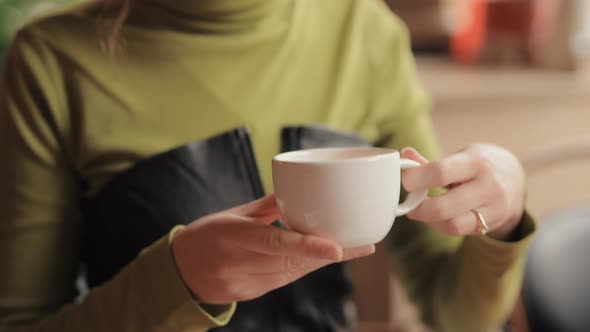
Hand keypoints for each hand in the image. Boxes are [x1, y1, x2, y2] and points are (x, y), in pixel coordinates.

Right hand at [171, 194, 374, 303]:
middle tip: (362, 244)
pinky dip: (302, 269)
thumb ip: (265, 207)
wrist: (178, 272)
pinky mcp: (249, 295)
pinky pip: (282, 282)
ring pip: (291, 274)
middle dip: (329, 254)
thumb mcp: (231, 215)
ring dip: (320, 262)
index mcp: (232, 236)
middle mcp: (238, 263)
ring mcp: (244, 284)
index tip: (337, 248)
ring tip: (351, 249)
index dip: (307, 247)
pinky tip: (319, 258)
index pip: (274, 243)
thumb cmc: (205, 235)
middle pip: (291, 262)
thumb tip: (297, 193)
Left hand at [401, 144, 524, 239]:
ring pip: (452, 224)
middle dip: (419, 207)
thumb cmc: (479, 163)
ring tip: (419, 210)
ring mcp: (493, 208)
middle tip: (408, 201)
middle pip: (444, 206)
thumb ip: (432, 161)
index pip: (441, 172)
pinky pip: (459, 231)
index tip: (405, 180)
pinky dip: (440, 226)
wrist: (515, 178)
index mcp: (476, 162)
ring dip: (428, 220)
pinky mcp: (491, 224)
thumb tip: (405, 155)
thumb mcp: (461, 155)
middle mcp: (488, 186)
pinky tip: (434, 217)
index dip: (417, 178)